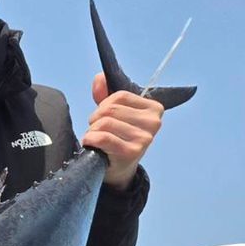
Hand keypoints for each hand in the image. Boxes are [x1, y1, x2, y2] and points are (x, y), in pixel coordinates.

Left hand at [83, 73, 163, 191]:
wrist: (119, 169)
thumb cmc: (118, 138)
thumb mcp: (116, 115)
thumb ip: (106, 95)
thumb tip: (99, 77)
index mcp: (154, 108)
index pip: (119, 96)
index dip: (104, 106)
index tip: (104, 118)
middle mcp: (153, 122)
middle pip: (110, 110)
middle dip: (96, 119)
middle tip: (98, 130)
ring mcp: (144, 138)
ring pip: (104, 123)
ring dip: (92, 131)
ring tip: (97, 139)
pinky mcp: (131, 152)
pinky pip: (102, 138)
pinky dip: (90, 139)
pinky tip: (92, 145)